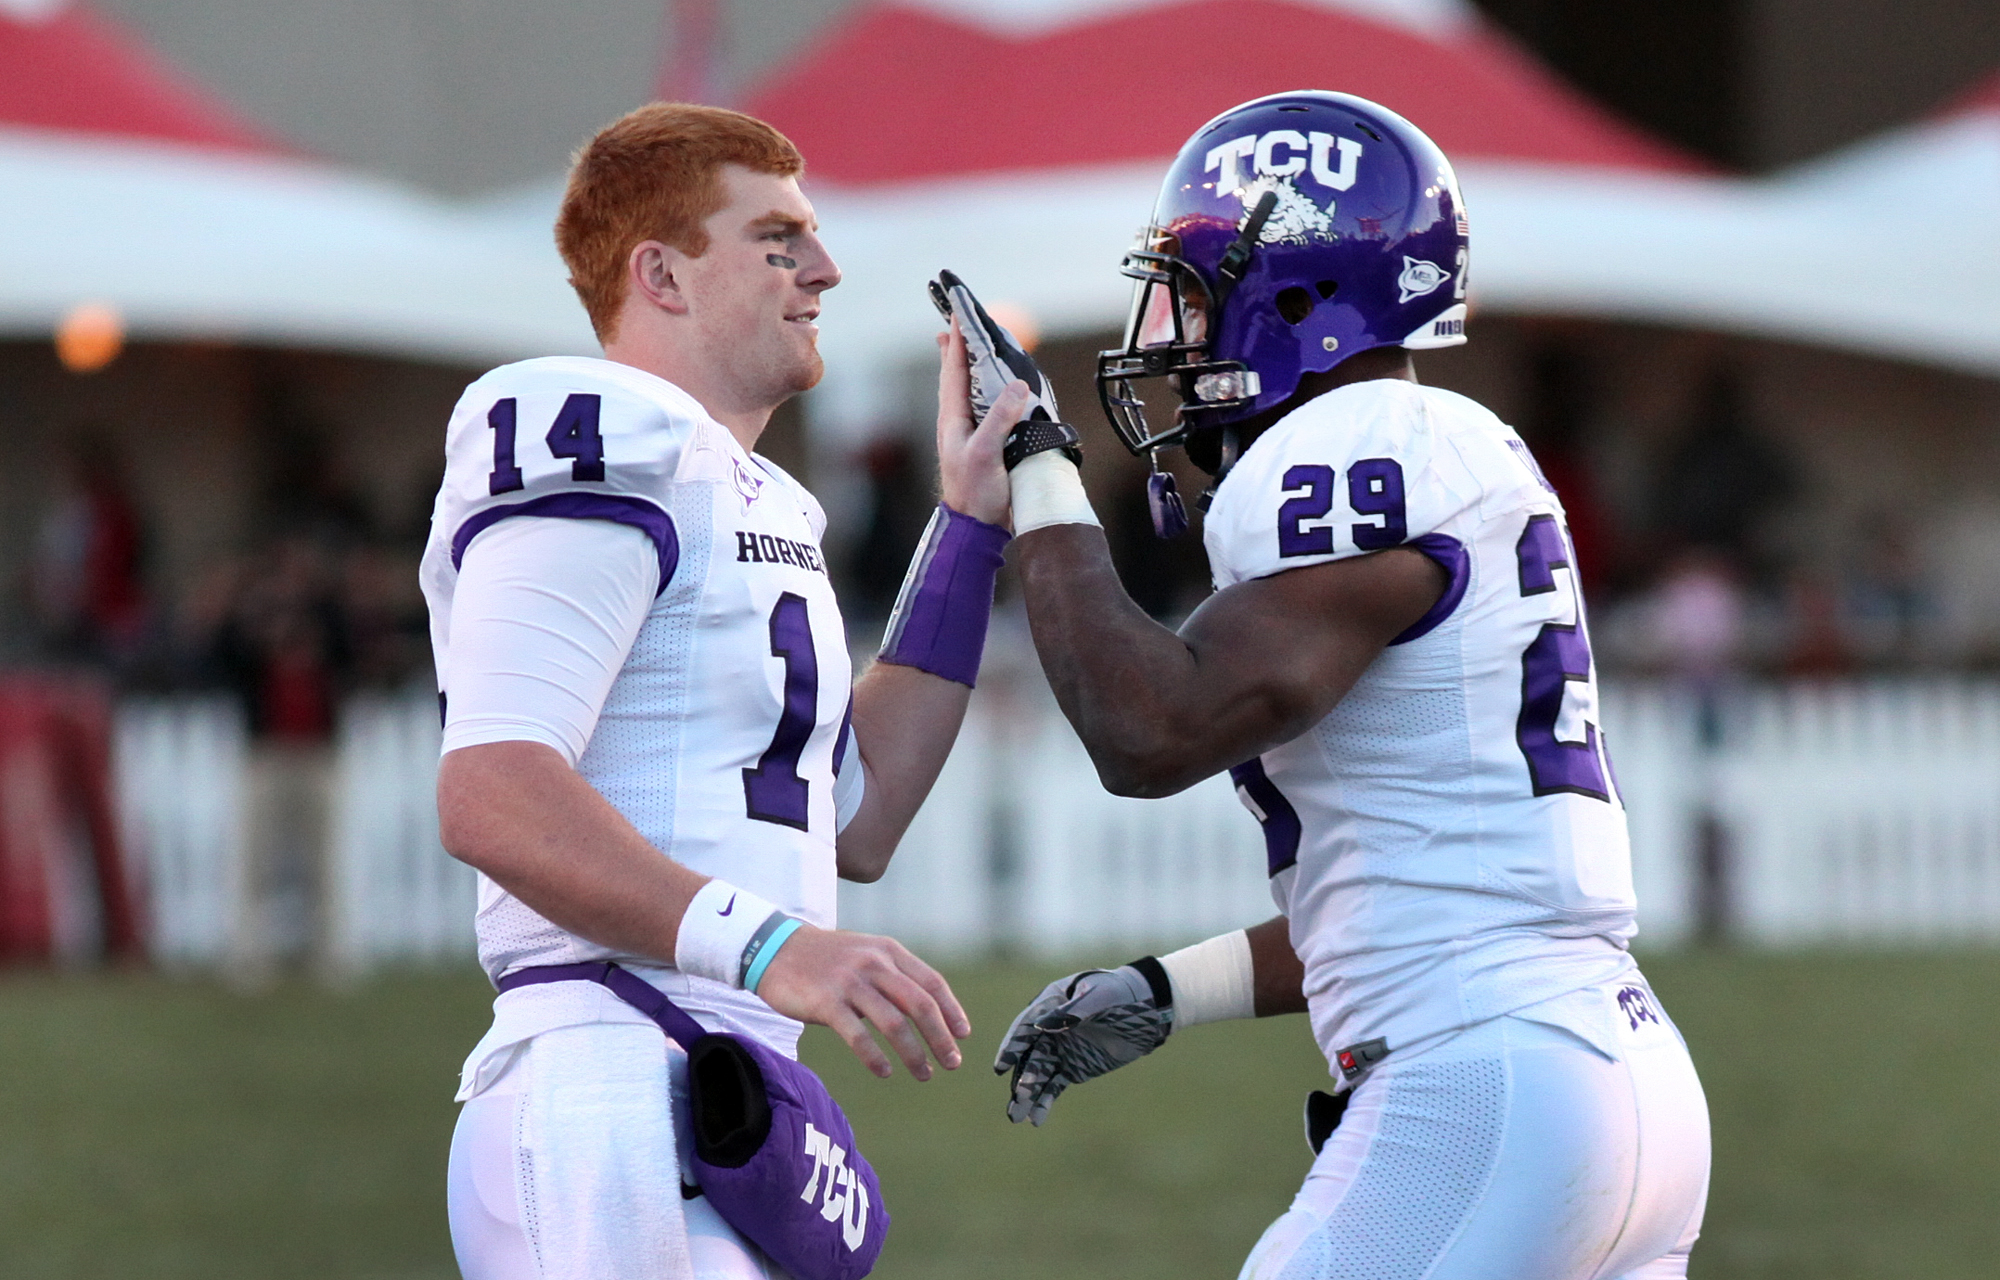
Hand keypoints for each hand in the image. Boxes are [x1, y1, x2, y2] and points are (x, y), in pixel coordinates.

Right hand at [756, 924, 970, 1080]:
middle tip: (952, 1062)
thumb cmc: (826, 958)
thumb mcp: (866, 954)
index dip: (951, 1010)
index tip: (963, 1035)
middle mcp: (873, 963)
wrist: (775, 948)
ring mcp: (849, 982)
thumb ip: (894, 975)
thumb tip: (928, 1010)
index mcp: (888, 951)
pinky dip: (875, 1057)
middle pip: (920, 1004)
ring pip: (893, 1023)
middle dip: (940, 1037)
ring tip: (924, 1074)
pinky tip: (885, 1072)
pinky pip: (858, 1035)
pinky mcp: (825, 1002)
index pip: (931, 982)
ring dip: (914, 1053)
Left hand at [935, 320, 1026, 526]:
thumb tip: (1017, 385)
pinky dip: (991, 391)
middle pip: (958, 376)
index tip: (957, 314)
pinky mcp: (985, 445)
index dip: (956, 341)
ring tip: (972, 348)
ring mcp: (971, 433)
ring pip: (971, 391)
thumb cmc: (975, 494)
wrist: (976, 529)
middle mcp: (959, 421)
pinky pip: (987, 408)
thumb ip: (999, 418)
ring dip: (974, 368)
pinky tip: (998, 390)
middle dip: (960, 348)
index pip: (954, 370)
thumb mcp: (986, 453)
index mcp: (953, 418)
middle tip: (959, 323)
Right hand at [992, 964, 1172, 1123]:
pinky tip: (1036, 1118)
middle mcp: (1049, 1029)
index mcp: (1049, 1005)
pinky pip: (1054, 1085)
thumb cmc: (1119, 994)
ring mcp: (1060, 1050)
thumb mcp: (1100, 997)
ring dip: (1027, 1095)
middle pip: (1029, 1056)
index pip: (1026, 1027)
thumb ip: (1073, 1011)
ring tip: (1017, 1117)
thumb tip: (1043, 1026)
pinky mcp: (1073, 1067)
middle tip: (1015, 1101)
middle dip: (1020, 1080)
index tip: (1001, 1066)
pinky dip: (1044, 1101)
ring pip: (1038, 1075)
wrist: (1145, 1009)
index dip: (1013, 1046)